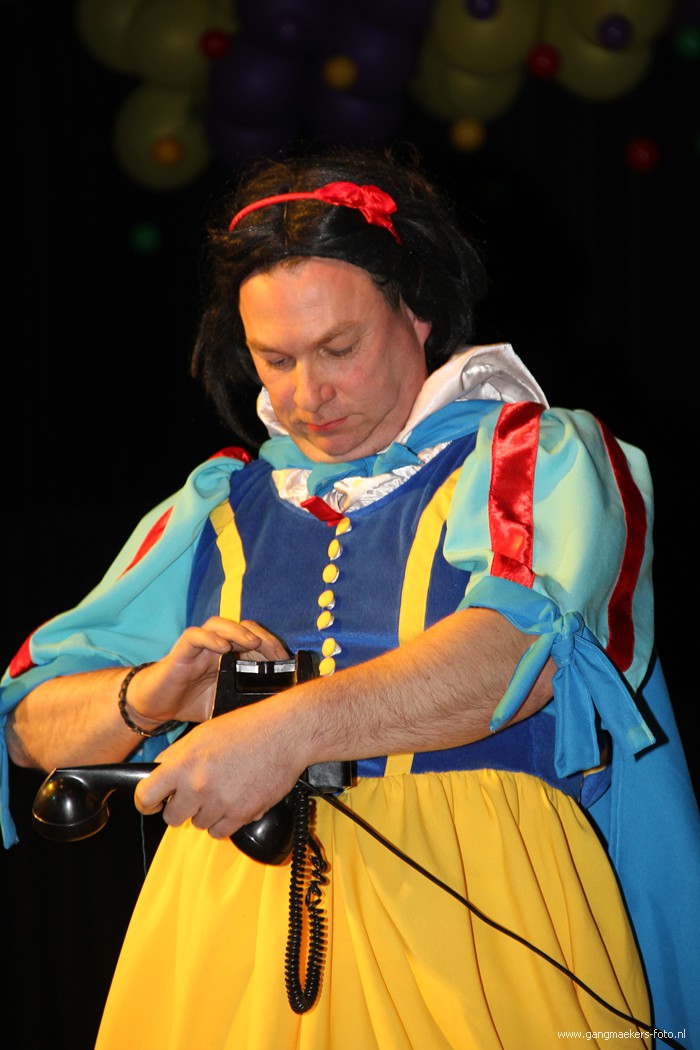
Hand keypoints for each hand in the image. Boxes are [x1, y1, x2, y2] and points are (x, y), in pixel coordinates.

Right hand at [126, 617, 288, 725]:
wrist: (155, 706)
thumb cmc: (189, 702)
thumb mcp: (222, 703)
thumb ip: (241, 701)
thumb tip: (269, 711)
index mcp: (228, 656)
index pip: (253, 639)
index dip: (270, 645)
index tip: (285, 660)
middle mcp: (215, 646)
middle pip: (241, 627)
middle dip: (261, 636)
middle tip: (275, 652)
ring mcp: (198, 647)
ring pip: (219, 624)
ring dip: (238, 631)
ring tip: (252, 643)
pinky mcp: (181, 652)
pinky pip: (195, 636)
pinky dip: (209, 638)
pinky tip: (222, 647)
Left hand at [134, 689, 307, 838]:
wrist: (285, 734)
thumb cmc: (248, 728)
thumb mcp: (203, 732)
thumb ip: (177, 754)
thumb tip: (158, 771)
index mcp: (185, 763)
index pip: (146, 795)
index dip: (146, 803)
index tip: (152, 804)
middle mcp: (199, 786)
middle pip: (172, 818)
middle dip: (181, 808)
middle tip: (196, 793)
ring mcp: (220, 803)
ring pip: (199, 825)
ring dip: (206, 813)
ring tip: (223, 791)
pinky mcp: (242, 815)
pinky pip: (221, 832)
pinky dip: (225, 822)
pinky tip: (234, 802)